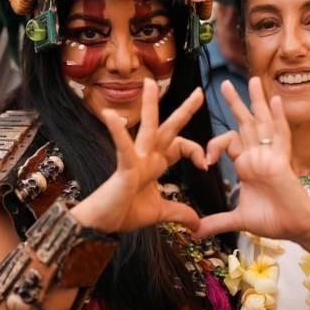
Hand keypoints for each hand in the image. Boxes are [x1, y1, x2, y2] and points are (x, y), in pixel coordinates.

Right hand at [70, 79, 206, 232]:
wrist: (103, 224)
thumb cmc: (124, 213)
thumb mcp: (160, 213)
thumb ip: (179, 213)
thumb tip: (198, 225)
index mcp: (156, 163)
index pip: (181, 146)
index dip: (197, 151)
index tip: (206, 165)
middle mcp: (147, 156)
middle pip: (169, 129)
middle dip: (185, 110)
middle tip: (199, 92)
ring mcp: (135, 159)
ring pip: (147, 128)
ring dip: (149, 105)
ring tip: (149, 83)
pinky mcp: (123, 166)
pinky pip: (122, 146)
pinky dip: (117, 132)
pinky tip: (110, 116)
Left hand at [194, 78, 309, 241]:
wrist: (296, 228)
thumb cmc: (273, 221)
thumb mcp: (238, 219)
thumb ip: (217, 222)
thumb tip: (195, 231)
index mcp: (247, 165)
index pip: (229, 142)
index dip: (213, 146)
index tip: (204, 162)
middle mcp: (259, 155)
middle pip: (246, 123)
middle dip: (235, 103)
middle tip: (223, 83)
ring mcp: (271, 156)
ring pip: (263, 122)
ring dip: (257, 101)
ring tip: (252, 79)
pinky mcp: (282, 161)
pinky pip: (281, 136)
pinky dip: (278, 118)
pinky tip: (275, 101)